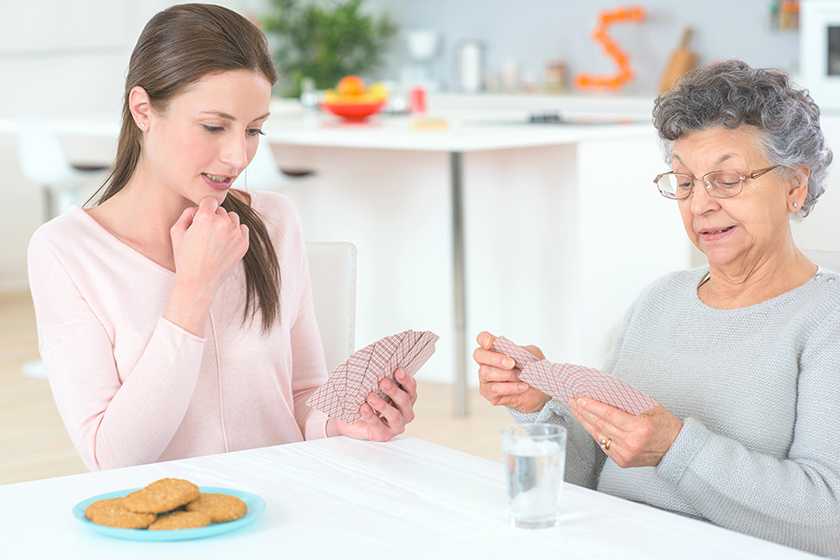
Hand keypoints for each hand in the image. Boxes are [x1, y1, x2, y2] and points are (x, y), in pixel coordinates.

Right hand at [165, 197, 248, 335]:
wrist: (198, 282)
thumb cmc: (185, 258)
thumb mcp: (176, 231)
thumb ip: (187, 213)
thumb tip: (199, 207)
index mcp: (205, 216)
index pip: (210, 200)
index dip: (204, 209)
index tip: (202, 218)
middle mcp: (223, 222)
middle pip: (222, 210)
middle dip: (214, 218)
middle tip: (206, 234)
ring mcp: (235, 233)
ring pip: (233, 218)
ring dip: (226, 224)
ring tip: (216, 239)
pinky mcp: (244, 243)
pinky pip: (243, 229)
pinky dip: (236, 233)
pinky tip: (225, 243)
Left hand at [328, 368, 416, 441]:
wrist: (353, 421)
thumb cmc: (369, 402)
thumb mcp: (376, 389)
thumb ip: (380, 381)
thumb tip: (375, 367)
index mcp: (406, 399)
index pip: (411, 388)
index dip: (406, 379)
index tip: (398, 370)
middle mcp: (405, 413)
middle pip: (405, 401)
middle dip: (394, 391)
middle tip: (383, 382)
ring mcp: (396, 426)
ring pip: (395, 415)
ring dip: (383, 405)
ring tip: (371, 397)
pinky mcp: (384, 435)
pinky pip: (378, 426)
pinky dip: (370, 416)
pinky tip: (364, 408)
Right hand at [474, 331, 549, 413]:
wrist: (541, 390)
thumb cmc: (533, 370)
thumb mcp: (534, 355)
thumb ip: (523, 351)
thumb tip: (513, 354)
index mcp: (496, 349)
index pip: (483, 339)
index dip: (483, 338)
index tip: (489, 342)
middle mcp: (487, 362)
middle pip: (479, 355)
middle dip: (495, 358)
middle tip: (511, 363)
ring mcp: (485, 378)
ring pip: (486, 372)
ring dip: (508, 375)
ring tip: (522, 377)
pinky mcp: (488, 393)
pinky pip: (493, 388)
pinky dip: (510, 387)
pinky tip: (522, 386)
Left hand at [569, 397, 682, 467]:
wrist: (675, 448)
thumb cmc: (665, 426)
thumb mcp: (650, 406)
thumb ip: (628, 400)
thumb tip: (606, 391)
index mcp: (639, 428)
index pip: (608, 414)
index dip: (592, 406)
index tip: (581, 399)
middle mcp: (631, 443)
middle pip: (600, 424)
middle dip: (584, 411)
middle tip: (574, 402)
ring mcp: (625, 454)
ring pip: (599, 435)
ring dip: (585, 422)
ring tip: (577, 411)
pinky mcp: (622, 461)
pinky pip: (603, 444)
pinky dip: (594, 433)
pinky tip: (588, 424)